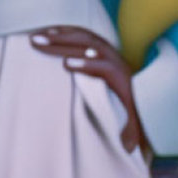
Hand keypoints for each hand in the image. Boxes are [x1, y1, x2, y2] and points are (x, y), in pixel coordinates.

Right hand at [29, 25, 149, 155]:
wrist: (143, 85)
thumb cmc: (132, 107)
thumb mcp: (134, 122)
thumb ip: (130, 133)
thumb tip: (127, 146)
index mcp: (118, 75)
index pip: (102, 66)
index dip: (85, 64)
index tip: (66, 64)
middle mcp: (111, 56)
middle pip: (86, 44)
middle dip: (61, 43)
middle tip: (38, 43)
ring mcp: (104, 46)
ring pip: (80, 36)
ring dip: (57, 35)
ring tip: (35, 37)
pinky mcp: (97, 42)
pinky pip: (78, 33)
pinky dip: (62, 31)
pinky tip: (45, 33)